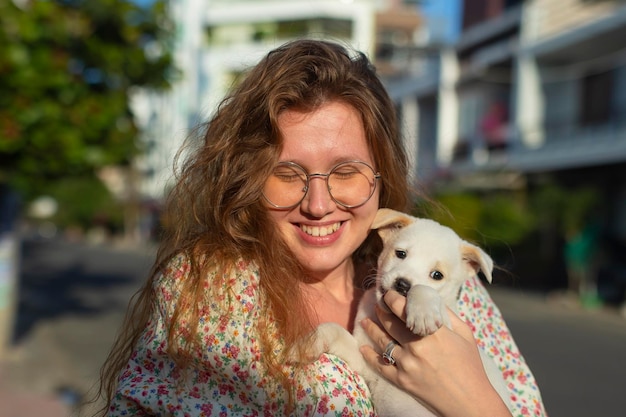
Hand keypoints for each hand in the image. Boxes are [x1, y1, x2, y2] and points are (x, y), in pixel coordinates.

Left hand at [359, 291, 511, 416]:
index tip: (389, 294)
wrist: (470, 401)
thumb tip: (431, 300)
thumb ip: (448, 315)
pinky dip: (369, 355)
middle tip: (378, 305)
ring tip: (366, 321)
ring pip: (382, 341)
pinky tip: (363, 348)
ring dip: (371, 328)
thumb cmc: (471, 367)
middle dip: (382, 311)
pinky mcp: (402, 380)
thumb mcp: (465, 335)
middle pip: (390, 322)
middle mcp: (416, 346)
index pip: (404, 309)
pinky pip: (380, 365)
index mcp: (433, 332)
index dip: (393, 298)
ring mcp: (407, 364)